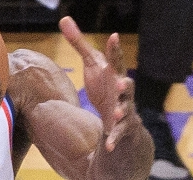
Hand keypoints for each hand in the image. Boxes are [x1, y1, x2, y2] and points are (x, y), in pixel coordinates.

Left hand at [60, 16, 133, 150]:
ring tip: (114, 114)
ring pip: (126, 112)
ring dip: (120, 113)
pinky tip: (108, 146)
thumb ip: (80, 45)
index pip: (116, 62)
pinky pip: (118, 136)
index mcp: (115, 78)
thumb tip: (64, 19)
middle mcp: (124, 94)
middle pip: (128, 87)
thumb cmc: (106, 90)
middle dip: (124, 85)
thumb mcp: (92, 68)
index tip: (112, 36)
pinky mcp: (124, 131)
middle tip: (119, 83)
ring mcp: (126, 113)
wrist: (120, 122)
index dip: (115, 50)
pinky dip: (113, 140)